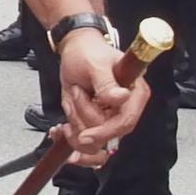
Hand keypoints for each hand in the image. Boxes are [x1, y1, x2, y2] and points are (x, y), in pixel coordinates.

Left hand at [55, 26, 145, 164]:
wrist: (74, 51)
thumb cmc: (88, 52)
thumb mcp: (95, 65)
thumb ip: (106, 83)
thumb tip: (121, 97)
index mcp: (134, 93)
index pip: (125, 122)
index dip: (105, 132)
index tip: (85, 135)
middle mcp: (125, 109)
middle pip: (107, 135)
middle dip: (84, 119)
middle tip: (76, 92)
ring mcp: (110, 118)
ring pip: (92, 141)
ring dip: (75, 120)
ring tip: (73, 95)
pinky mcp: (96, 124)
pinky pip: (84, 143)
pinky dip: (69, 137)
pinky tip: (60, 128)